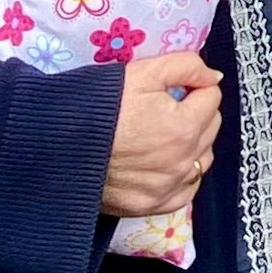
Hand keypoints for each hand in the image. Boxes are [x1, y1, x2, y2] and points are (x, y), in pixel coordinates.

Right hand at [101, 53, 222, 216]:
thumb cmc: (99, 105)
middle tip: (167, 107)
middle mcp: (182, 161)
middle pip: (210, 128)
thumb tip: (214, 77)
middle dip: (196, 113)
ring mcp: (168, 187)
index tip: (175, 87)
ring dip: (193, 144)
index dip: (194, 87)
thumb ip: (186, 66)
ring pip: (202, 160)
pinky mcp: (151, 205)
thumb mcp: (143, 72)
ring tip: (165, 134)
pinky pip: (185, 191)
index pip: (211, 98)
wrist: (57, 144)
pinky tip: (166, 164)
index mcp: (185, 126)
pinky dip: (182, 176)